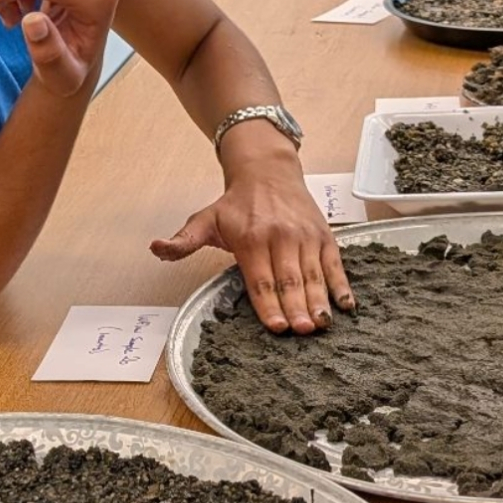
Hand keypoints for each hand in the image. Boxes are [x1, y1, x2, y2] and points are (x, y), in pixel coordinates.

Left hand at [150, 157, 354, 333]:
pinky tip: (346, 306)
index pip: (260, 278)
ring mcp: (305, 236)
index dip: (268, 304)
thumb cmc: (236, 203)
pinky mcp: (324, 235)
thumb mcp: (205, 219)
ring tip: (322, 325)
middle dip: (297, 308)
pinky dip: (341, 285)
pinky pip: (334, 263)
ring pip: (313, 274)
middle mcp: (280, 237)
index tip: (277, 327)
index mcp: (251, 238)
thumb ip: (183, 241)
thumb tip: (156, 249)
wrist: (268, 171)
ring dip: (319, 301)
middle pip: (289, 280)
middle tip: (303, 332)